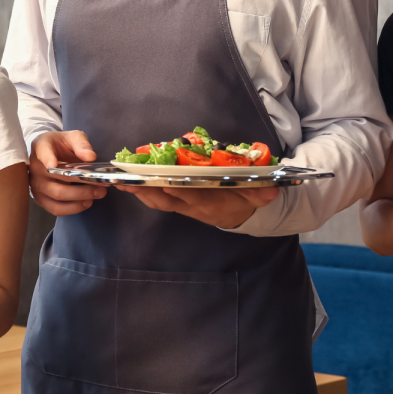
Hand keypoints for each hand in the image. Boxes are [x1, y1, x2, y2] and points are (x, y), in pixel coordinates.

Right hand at [29, 130, 105, 215]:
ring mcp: (36, 185)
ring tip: (97, 194)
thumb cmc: (62, 144)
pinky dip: (72, 208)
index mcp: (41, 146)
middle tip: (100, 187)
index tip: (53, 164)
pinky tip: (86, 202)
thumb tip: (90, 157)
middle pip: (56, 181)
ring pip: (57, 197)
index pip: (42, 152)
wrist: (52, 152)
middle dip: (81, 187)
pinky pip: (55, 208)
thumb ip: (81, 144)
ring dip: (79, 199)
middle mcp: (35, 167)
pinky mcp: (40, 198)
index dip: (47, 159)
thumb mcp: (73, 137)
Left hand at [114, 184, 278, 228]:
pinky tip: (131, 182)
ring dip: (140, 192)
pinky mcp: (179, 202)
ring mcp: (184, 206)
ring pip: (159, 201)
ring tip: (121, 181)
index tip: (160, 180)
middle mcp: (193, 206)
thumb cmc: (246, 199)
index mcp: (211, 204)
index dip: (176, 189)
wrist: (243, 213)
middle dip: (147, 191)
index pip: (191, 196)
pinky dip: (144, 191)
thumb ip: (263, 193)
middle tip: (127, 181)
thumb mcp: (259, 196)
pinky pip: (158, 199)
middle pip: (166, 200)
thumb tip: (271, 189)